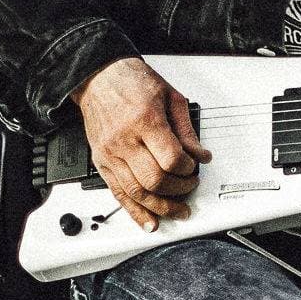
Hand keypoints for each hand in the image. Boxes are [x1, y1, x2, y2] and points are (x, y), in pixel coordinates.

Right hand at [74, 57, 212, 231]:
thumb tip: (200, 155)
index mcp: (144, 120)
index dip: (187, 169)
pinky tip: (149, 222)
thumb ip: (186, 130)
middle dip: (178, 189)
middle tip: (189, 186)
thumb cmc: (133, 82)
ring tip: (178, 211)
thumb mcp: (170, 97)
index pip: (171, 159)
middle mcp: (124, 140)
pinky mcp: (102, 162)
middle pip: (154, 180)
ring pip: (137, 193)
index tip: (193, 167)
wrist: (100, 77)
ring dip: (161, 207)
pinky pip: (118, 194)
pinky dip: (134, 212)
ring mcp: (111, 153)